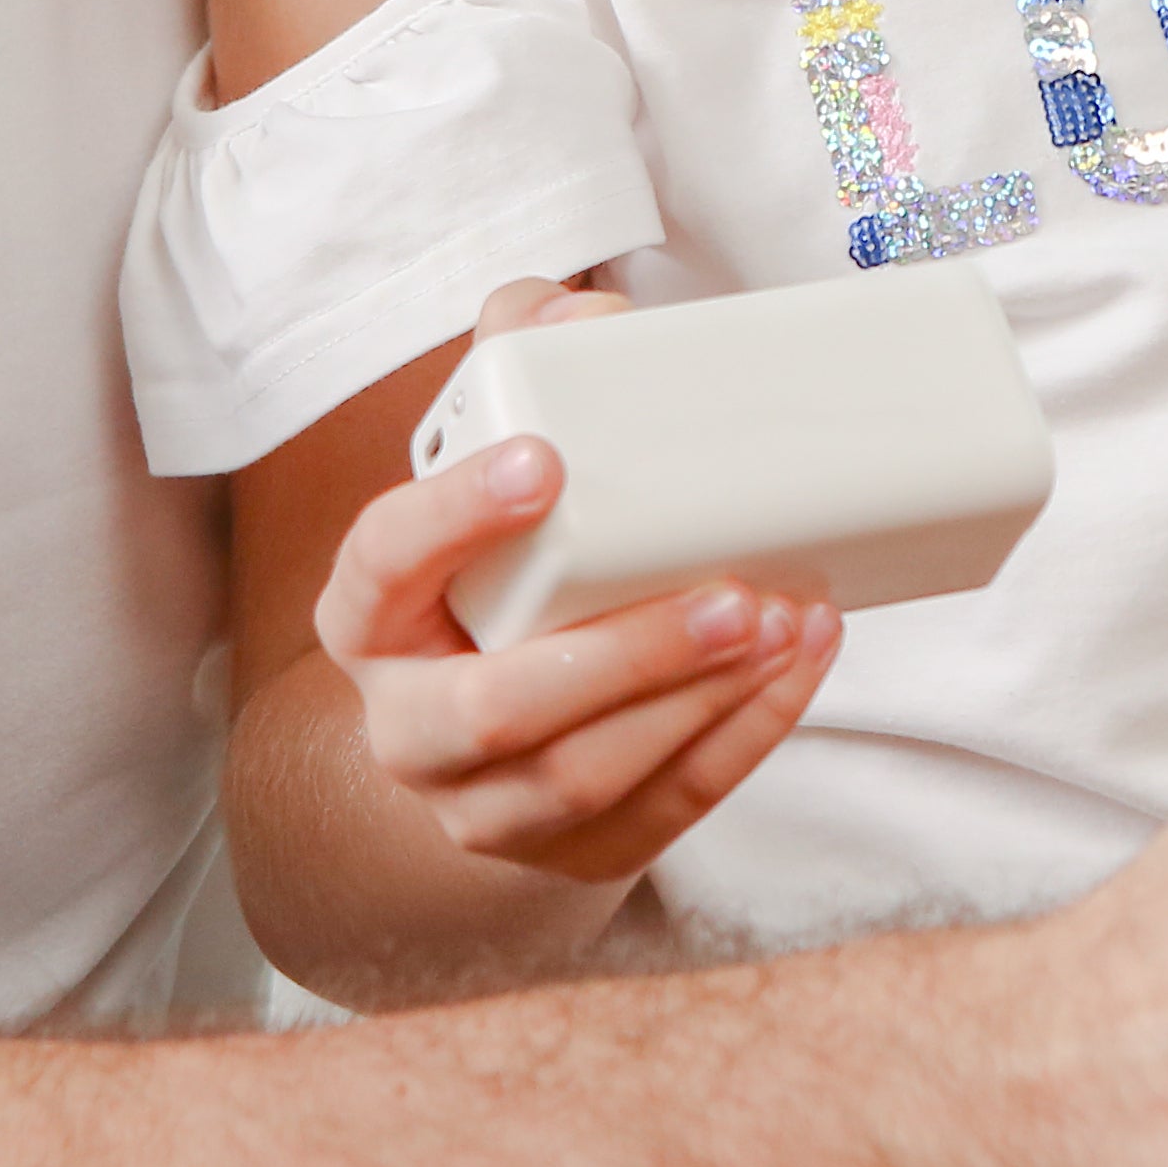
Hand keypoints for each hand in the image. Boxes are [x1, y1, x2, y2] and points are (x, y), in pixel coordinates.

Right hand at [315, 281, 840, 884]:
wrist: (496, 735)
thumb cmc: (498, 573)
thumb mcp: (483, 472)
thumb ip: (513, 365)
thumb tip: (582, 312)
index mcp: (368, 617)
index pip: (381, 561)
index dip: (451, 517)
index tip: (542, 460)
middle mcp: (406, 727)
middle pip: (498, 710)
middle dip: (623, 655)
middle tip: (730, 593)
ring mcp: (484, 808)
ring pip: (589, 774)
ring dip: (700, 700)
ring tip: (784, 620)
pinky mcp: (570, 854)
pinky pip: (664, 809)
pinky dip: (743, 737)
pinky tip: (800, 665)